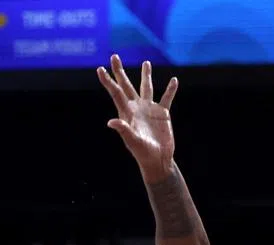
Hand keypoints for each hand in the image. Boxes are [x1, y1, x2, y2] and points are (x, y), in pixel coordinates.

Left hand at [97, 54, 177, 179]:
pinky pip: (167, 98)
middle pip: (126, 85)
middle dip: (120, 71)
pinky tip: (174, 80)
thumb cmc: (142, 152)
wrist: (157, 159)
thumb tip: (111, 122)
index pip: (116, 93)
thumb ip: (123, 130)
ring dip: (146, 75)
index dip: (108, 81)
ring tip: (146, 63)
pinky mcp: (163, 113)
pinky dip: (170, 89)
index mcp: (127, 112)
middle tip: (114, 56)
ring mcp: (149, 109)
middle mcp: (136, 107)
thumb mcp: (132, 141)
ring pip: (146, 87)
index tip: (100, 69)